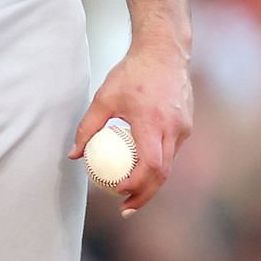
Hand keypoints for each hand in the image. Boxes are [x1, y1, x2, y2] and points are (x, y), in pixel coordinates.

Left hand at [68, 37, 192, 214]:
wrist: (164, 52)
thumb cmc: (131, 73)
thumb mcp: (103, 98)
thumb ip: (88, 127)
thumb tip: (74, 155)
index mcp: (152, 123)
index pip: (150, 166)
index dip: (136, 186)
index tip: (118, 193)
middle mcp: (172, 129)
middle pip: (162, 174)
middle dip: (145, 195)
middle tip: (125, 207)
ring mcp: (183, 128)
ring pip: (169, 164)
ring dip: (152, 182)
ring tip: (131, 192)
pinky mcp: (187, 125)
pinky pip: (172, 151)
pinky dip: (158, 163)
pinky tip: (142, 167)